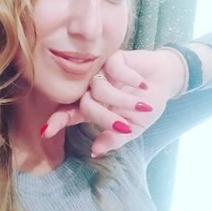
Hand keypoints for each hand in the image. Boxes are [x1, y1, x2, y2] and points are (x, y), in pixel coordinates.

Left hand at [42, 48, 186, 156]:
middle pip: (86, 105)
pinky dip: (131, 80)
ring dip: (124, 101)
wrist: (166, 80)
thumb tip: (95, 151)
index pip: (69, 114)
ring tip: (143, 105)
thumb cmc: (147, 106)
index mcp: (94, 108)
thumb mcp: (134, 128)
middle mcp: (93, 91)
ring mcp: (102, 74)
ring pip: (99, 89)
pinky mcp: (113, 59)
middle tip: (125, 126)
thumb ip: (115, 138)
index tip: (45, 132)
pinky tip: (142, 85)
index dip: (57, 122)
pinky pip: (113, 70)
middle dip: (105, 118)